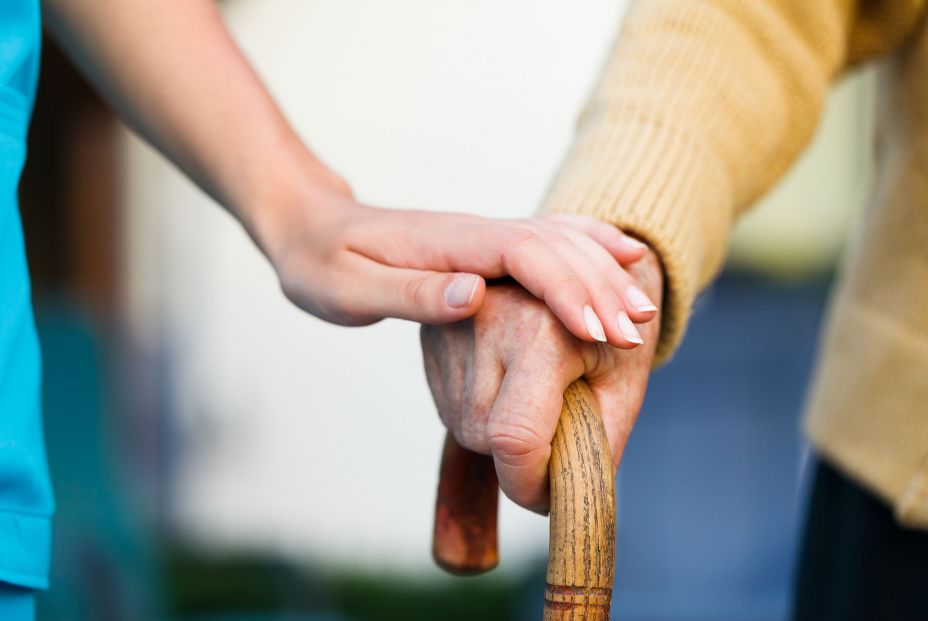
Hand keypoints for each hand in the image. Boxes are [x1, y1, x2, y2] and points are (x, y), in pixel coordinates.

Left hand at [250, 167, 657, 342]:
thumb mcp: (349, 289)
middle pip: (553, 248)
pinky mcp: (484, 246)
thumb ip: (411, 294)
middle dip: (598, 288)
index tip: (598, 330)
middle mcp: (475, 233)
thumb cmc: (321, 264)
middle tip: (637, 333)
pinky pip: (548, 239)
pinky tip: (622, 255)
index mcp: (448, 244)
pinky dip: (589, 245)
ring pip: (559, 242)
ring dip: (602, 273)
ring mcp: (483, 235)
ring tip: (642, 310)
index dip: (565, 289)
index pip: (523, 255)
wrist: (308, 225)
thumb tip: (475, 295)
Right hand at [421, 248, 662, 511]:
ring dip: (499, 435)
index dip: (530, 484)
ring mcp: (450, 323)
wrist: (584, 266)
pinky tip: (509, 383)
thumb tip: (562, 499)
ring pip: (464, 426)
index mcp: (541, 328)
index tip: (549, 498)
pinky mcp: (431, 333)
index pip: (514, 436)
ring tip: (536, 396)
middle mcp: (484, 317)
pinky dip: (482, 413)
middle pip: (485, 437)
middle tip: (558, 431)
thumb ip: (597, 445)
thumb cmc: (613, 328)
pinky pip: (450, 405)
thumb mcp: (623, 385)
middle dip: (521, 458)